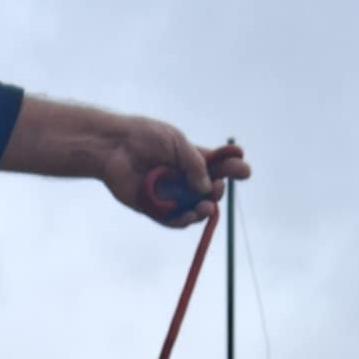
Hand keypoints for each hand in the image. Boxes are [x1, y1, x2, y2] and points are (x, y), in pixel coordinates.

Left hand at [0, 96, 248, 227]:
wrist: (114, 148)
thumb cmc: (145, 138)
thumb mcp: (177, 143)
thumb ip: (195, 164)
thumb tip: (207, 188)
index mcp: (191, 157)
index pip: (218, 166)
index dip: (232, 169)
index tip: (245, 171)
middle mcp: (182, 177)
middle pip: (208, 190)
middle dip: (217, 191)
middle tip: (216, 188)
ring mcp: (170, 194)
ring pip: (193, 209)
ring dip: (202, 210)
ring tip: (204, 207)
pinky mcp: (155, 209)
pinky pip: (173, 220)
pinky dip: (183, 220)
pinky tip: (190, 215)